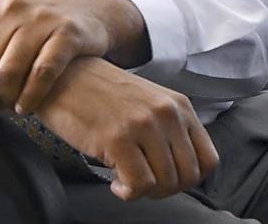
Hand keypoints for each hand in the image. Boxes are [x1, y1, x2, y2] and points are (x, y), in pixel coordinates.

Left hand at [0, 0, 149, 114]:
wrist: (89, 9)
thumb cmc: (35, 13)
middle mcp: (11, 6)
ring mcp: (39, 19)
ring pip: (8, 72)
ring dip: (5, 100)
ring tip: (9, 107)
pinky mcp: (65, 34)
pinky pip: (41, 73)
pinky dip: (30, 96)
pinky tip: (27, 105)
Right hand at [35, 56, 218, 201]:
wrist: (59, 75)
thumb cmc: (99, 93)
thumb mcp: (146, 102)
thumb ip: (169, 128)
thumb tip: (183, 172)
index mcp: (178, 104)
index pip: (208, 161)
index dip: (186, 177)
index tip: (163, 174)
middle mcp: (166, 112)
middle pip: (188, 177)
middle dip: (164, 188)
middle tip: (140, 178)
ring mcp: (142, 124)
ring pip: (166, 184)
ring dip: (144, 190)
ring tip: (124, 176)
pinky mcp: (118, 138)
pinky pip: (140, 186)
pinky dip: (127, 192)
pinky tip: (114, 180)